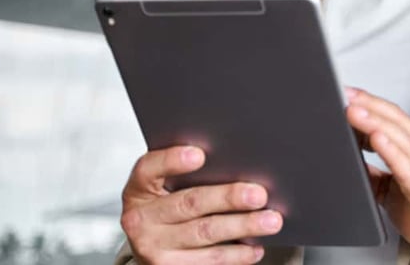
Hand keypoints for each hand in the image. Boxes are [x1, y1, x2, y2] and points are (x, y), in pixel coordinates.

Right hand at [120, 146, 283, 264]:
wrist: (153, 246)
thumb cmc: (168, 207)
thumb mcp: (167, 187)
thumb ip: (190, 174)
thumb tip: (239, 162)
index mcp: (139, 189)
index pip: (149, 169)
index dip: (172, 160)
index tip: (200, 154)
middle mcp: (140, 219)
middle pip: (189, 203)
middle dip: (228, 198)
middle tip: (259, 194)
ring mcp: (153, 248)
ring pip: (205, 233)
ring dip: (243, 226)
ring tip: (271, 220)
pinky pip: (209, 260)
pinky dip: (237, 254)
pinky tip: (255, 246)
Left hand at [345, 88, 409, 264]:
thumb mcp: (396, 194)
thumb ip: (378, 178)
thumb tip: (356, 167)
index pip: (394, 120)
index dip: (371, 104)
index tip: (348, 94)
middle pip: (396, 120)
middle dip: (369, 104)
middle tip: (346, 93)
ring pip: (401, 138)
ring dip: (375, 121)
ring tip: (353, 110)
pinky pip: (408, 167)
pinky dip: (391, 150)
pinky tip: (376, 139)